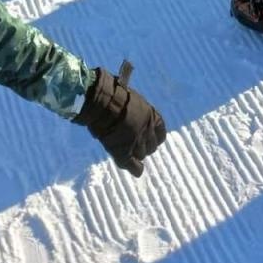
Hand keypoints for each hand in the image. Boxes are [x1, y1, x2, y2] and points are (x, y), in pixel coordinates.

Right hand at [74, 62, 166, 176]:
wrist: (102, 102)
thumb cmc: (113, 94)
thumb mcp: (132, 100)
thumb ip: (137, 112)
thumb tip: (132, 115)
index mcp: (152, 117)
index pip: (160, 134)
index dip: (153, 137)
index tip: (146, 137)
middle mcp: (148, 131)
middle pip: (152, 147)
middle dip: (143, 146)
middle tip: (131, 143)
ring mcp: (137, 143)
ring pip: (141, 156)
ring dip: (134, 154)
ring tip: (123, 148)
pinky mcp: (124, 153)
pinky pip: (135, 167)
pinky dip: (134, 168)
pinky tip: (130, 166)